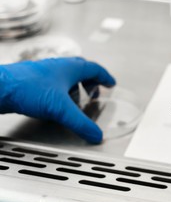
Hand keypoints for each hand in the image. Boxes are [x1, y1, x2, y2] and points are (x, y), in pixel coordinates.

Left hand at [0, 57, 115, 142]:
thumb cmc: (27, 88)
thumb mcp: (60, 109)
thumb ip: (80, 123)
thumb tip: (95, 134)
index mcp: (69, 68)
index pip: (94, 69)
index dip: (105, 77)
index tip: (111, 83)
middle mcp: (57, 67)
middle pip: (80, 70)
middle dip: (90, 82)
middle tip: (94, 93)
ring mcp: (43, 73)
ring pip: (65, 76)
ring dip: (75, 86)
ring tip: (76, 101)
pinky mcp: (32, 81)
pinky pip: (53, 84)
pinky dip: (61, 92)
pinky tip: (56, 104)